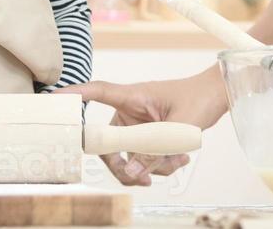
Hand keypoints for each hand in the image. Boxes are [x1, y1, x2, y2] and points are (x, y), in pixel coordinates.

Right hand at [56, 70, 225, 186]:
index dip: (75, 96)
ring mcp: (140, 124)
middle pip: (110, 143)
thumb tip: (132, 174)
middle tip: (140, 180)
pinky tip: (180, 158)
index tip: (53, 100)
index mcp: (134, 96)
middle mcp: (132, 110)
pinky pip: (145, 158)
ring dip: (152, 166)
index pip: (98, 93)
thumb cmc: (200, 98)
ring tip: (178, 159)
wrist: (218, 96)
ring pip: (130, 156)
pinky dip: (161, 164)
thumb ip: (154, 151)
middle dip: (124, 165)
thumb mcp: (179, 128)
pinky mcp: (149, 135)